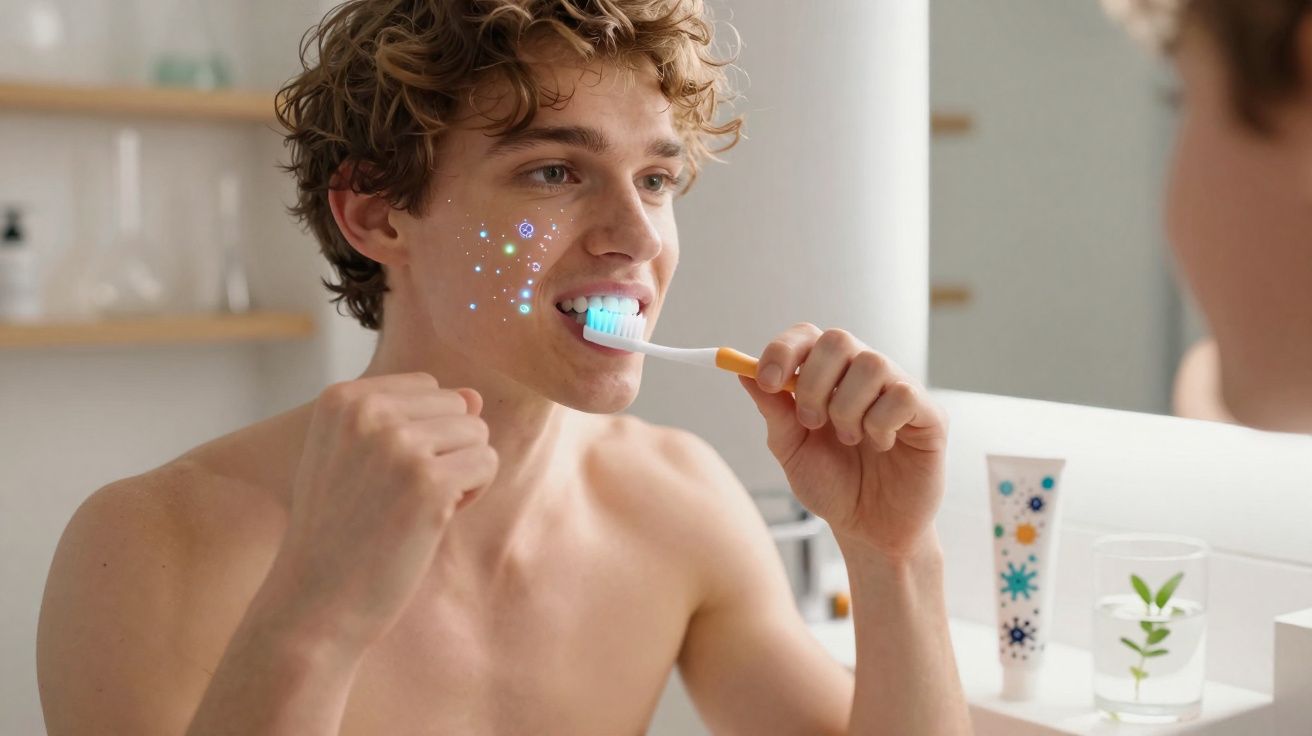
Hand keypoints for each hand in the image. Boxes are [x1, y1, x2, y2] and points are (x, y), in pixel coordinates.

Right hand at [264, 373, 497, 654]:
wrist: (315, 602)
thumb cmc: (340, 532)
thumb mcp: (357, 458)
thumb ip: (410, 418)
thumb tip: (475, 396)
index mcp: (342, 399)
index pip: (427, 388)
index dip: (423, 434)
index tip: (384, 475)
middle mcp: (368, 411)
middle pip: (457, 407)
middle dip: (447, 451)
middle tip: (400, 496)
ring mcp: (398, 445)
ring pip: (477, 433)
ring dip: (461, 474)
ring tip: (414, 508)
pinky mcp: (429, 481)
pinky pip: (487, 463)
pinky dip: (472, 494)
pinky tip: (432, 521)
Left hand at [739, 324, 946, 558]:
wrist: (869, 530)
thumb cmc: (833, 486)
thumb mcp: (792, 450)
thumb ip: (774, 412)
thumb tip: (743, 373)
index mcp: (828, 377)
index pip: (807, 336)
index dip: (783, 351)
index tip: (767, 382)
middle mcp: (863, 375)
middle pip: (838, 339)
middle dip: (813, 382)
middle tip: (811, 423)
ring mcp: (898, 389)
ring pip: (871, 364)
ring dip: (847, 408)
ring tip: (849, 439)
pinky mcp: (929, 413)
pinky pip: (903, 395)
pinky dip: (881, 424)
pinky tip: (881, 445)